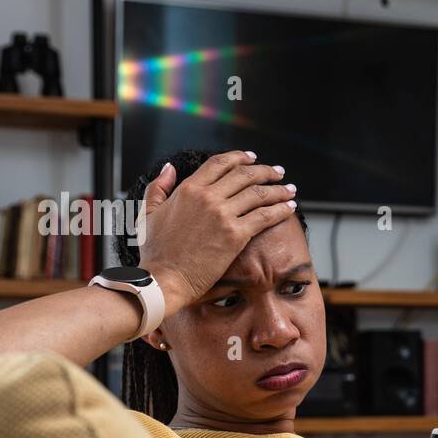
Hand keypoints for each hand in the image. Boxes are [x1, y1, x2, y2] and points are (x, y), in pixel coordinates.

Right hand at [136, 150, 296, 314]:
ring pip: (258, 193)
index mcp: (188, 189)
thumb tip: (171, 167)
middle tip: (278, 172)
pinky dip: (280, 209)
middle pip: (244, 175)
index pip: (219, 163)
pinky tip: (289, 207)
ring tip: (290, 189)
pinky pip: (265, 216)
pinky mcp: (236, 235)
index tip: (253, 158)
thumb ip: (159, 187)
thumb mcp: (148, 213)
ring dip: (278, 189)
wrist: (164, 279)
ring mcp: (223, 215)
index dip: (239, 157)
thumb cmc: (155, 252)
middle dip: (265, 171)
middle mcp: (208, 197)